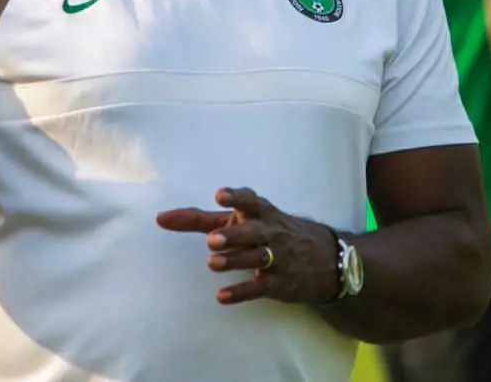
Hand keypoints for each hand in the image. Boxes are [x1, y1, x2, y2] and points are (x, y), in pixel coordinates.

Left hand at [157, 187, 340, 305]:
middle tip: (212, 239)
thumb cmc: (273, 232)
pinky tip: (222, 297)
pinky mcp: (280, 284)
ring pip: (256, 258)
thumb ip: (203, 220)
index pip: (251, 201)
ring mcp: (278, 259)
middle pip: (254, 231)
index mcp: (263, 213)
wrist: (328, 258)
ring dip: (235, 261)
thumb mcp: (247, 221)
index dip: (236, 197)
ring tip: (213, 264)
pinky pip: (260, 287)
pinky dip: (241, 292)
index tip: (220, 194)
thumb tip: (163, 218)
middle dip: (234, 235)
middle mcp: (271, 233)